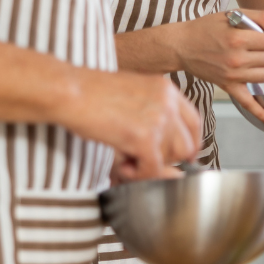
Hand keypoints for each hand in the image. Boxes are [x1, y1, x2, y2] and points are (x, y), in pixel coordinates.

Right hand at [69, 72, 201, 180]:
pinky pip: (152, 169)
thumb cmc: (90, 94)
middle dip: (167, 159)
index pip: (194, 121)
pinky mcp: (145, 136)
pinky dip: (137, 175)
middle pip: (187, 144)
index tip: (184, 156)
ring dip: (149, 166)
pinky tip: (121, 165)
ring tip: (125, 158)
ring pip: (171, 159)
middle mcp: (168, 102)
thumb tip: (169, 158)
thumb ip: (151, 121)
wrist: (69, 91)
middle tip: (141, 159)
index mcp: (166, 89)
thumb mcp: (130, 99)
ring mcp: (159, 119)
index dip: (190, 143)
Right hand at [172, 10, 263, 129]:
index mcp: (238, 38)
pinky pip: (248, 103)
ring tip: (254, 61)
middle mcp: (236, 59)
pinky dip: (261, 113)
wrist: (181, 46)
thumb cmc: (206, 28)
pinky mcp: (228, 87)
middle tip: (260, 48)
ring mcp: (232, 75)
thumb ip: (260, 17)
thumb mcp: (232, 14)